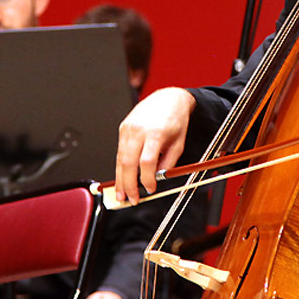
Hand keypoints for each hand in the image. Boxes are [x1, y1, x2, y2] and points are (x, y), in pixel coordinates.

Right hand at [114, 87, 195, 202]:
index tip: (150, 189)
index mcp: (156, 133)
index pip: (147, 162)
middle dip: (128, 185)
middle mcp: (138, 130)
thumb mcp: (179, 143)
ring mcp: (128, 128)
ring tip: (120, 195)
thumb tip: (157, 179)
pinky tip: (121, 178)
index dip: (146, 179)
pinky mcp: (123, 128)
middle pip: (128, 163)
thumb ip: (168, 163)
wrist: (168, 98)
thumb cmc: (175, 119)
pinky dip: (120, 167)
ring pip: (119, 159)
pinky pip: (119, 151)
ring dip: (119, 179)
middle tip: (129, 199)